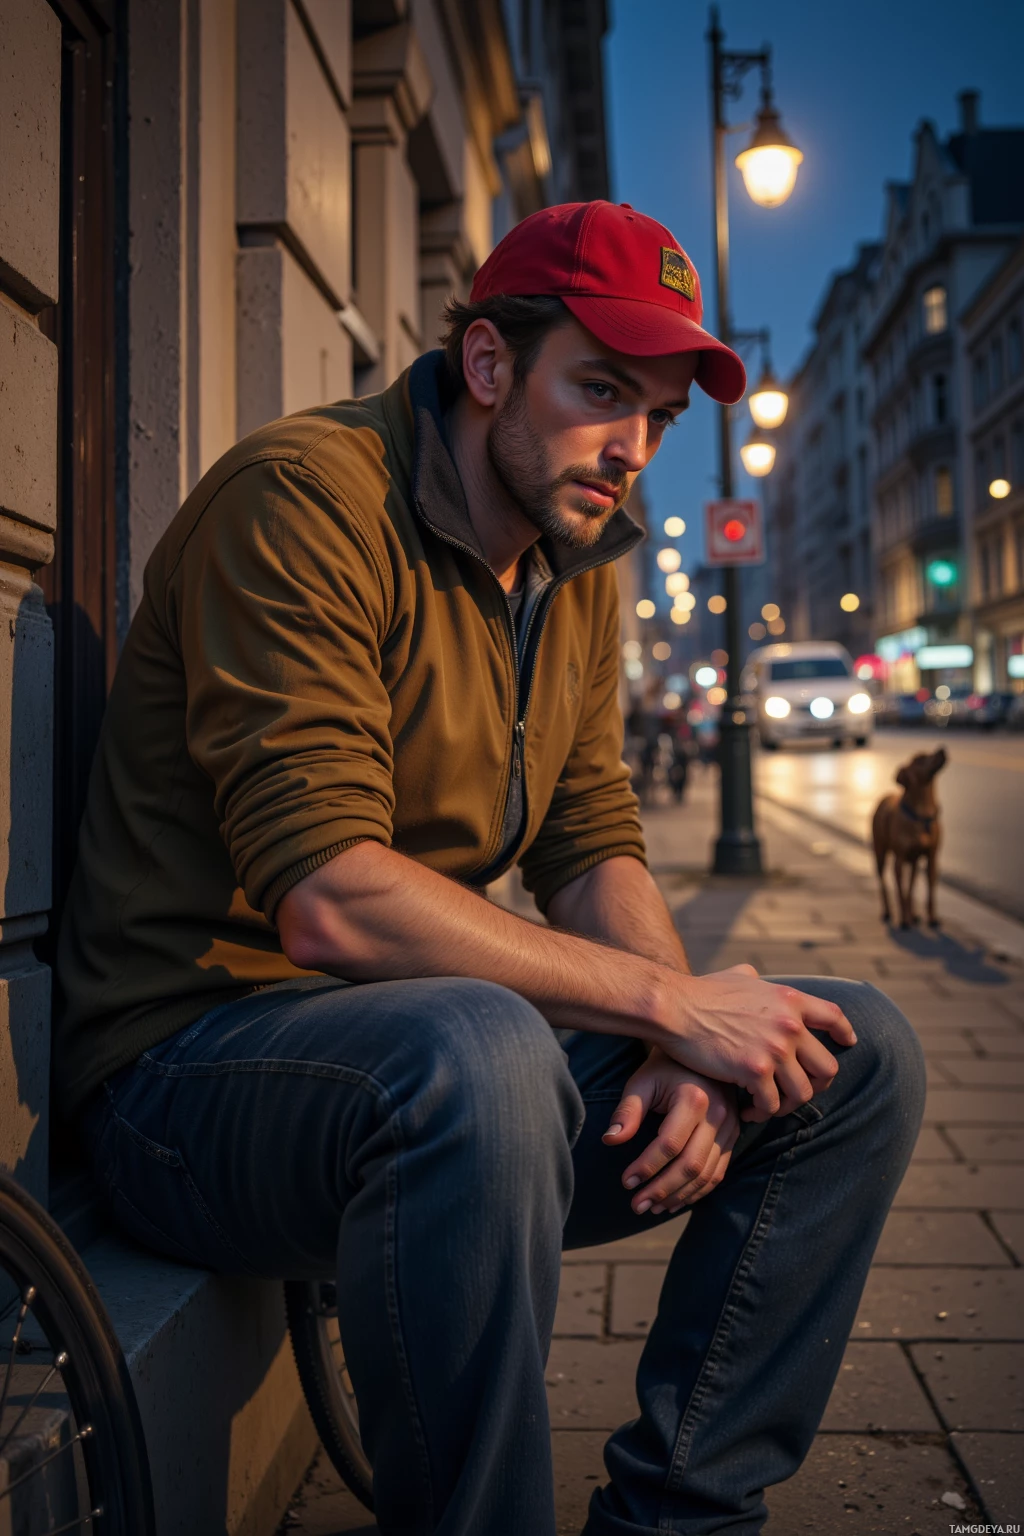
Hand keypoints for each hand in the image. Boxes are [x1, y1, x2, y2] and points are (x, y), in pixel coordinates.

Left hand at [602, 1048, 739, 1215]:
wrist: (698, 1051)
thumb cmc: (664, 1066)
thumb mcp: (642, 1081)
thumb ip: (627, 1111)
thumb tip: (610, 1141)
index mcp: (695, 1098)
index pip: (669, 1145)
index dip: (646, 1167)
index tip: (625, 1182)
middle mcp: (719, 1114)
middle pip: (691, 1165)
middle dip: (662, 1190)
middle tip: (637, 1205)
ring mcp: (731, 1126)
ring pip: (707, 1174)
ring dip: (679, 1196)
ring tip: (652, 1207)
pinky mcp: (735, 1135)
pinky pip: (719, 1172)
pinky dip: (698, 1191)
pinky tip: (675, 1200)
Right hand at [658, 965, 856, 1122]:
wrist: (677, 1007)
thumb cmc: (700, 992)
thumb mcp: (737, 976)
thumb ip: (754, 978)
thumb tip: (754, 975)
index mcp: (790, 1000)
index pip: (834, 1016)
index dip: (844, 1033)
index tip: (846, 1044)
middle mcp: (790, 1025)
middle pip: (827, 1067)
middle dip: (816, 1085)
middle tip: (796, 1091)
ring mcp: (776, 1049)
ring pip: (802, 1093)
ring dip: (786, 1105)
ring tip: (768, 1107)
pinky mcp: (756, 1071)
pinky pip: (771, 1105)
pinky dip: (761, 1113)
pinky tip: (746, 1111)